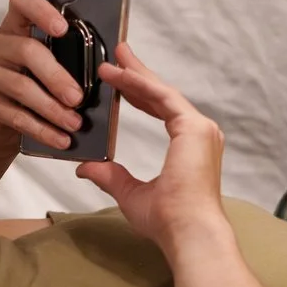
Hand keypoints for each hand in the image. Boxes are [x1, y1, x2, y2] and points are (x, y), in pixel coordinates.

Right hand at [0, 0, 88, 157]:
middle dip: (57, 76)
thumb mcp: (52, 68)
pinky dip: (42, 129)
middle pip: (27, 51)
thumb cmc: (35, 90)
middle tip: (78, 97)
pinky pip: (15, 115)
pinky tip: (60, 138)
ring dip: (52, 109)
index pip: (22, 1)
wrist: (0, 129)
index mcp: (16, 26)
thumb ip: (71, 56)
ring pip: (22, 86)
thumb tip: (115, 59)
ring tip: (74, 123)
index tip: (63, 28)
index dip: (42, 9)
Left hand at [77, 45, 229, 254]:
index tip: (120, 81)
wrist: (187, 232)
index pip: (161, 110)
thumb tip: (86, 168)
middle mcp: (199, 134)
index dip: (139, 94)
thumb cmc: (168, 221)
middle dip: (138, 74)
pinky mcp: (194, 128)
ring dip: (137, 74)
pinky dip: (140, 84)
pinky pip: (162, 98)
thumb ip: (111, 176)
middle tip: (118, 54)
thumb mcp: (130, 193)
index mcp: (189, 147)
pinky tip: (120, 75)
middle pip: (162, 95)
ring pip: (162, 92)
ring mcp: (200, 129)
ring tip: (115, 56)